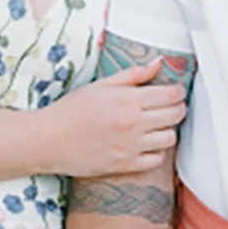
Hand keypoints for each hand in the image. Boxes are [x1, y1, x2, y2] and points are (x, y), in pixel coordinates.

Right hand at [42, 60, 186, 176]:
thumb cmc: (71, 111)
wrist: (48, 140)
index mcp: (127, 100)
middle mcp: (132, 123)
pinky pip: (156, 160)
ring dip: (168, 130)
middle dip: (178, 108)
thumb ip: (133, 75)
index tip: (176, 92)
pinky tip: (147, 144)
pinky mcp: (125, 165)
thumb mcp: (101, 85)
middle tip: (170, 107)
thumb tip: (158, 63)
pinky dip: (156, 152)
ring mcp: (130, 146)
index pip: (171, 95)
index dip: (178, 92)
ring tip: (157, 126)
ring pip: (170, 138)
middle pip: (175, 115)